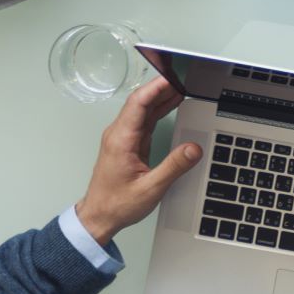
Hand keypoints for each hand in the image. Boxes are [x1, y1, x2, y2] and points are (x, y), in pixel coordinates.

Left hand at [72, 78, 201, 245]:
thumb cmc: (117, 204)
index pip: (138, 103)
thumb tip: (194, 148)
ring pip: (144, 109)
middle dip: (163, 87)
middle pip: (141, 101)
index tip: (172, 77)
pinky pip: (145, 119)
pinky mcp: (129, 143)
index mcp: (121, 140)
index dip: (156, 87)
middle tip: (185, 78)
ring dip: (162, 97)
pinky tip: (172, 104)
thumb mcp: (151, 188)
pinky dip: (160, 109)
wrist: (99, 216)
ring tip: (184, 87)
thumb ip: (174, 166)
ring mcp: (124, 138)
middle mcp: (119, 134)